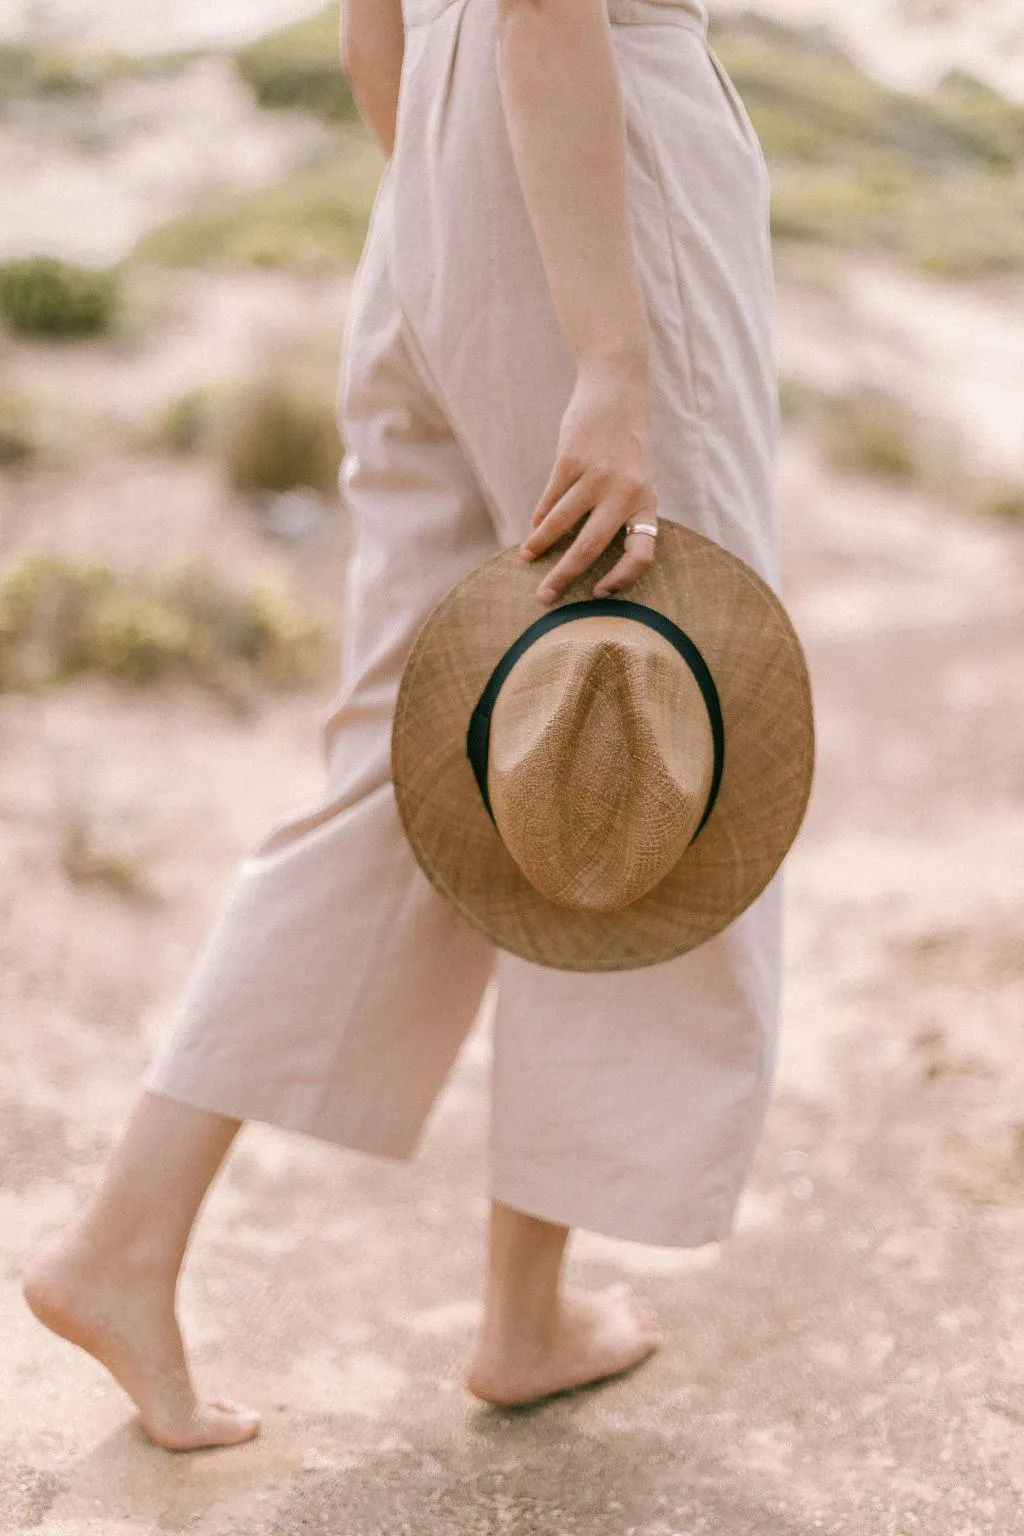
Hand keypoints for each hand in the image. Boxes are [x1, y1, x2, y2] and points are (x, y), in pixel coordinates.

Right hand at [520, 364, 658, 602]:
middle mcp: (625, 492)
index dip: (621, 579)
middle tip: (544, 596)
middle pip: (591, 547)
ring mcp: (597, 475)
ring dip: (540, 544)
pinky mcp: (571, 459)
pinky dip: (540, 517)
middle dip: (564, 576)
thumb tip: (586, 555)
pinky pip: (551, 498)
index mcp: (646, 502)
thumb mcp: (638, 480)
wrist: (616, 393)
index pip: (641, 553)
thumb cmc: (627, 446)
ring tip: (528, 558)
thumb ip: (621, 513)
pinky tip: (533, 529)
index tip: (597, 591)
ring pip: (561, 523)